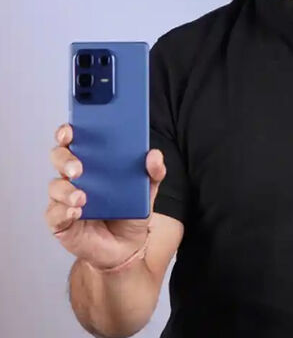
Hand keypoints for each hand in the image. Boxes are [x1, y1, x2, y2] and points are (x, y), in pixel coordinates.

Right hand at [45, 123, 165, 268]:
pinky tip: (76, 212)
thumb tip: (154, 154)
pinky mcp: (61, 222)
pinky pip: (54, 214)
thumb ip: (154, 172)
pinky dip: (63, 211)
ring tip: (82, 197)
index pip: (75, 141)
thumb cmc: (131, 212)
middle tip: (79, 168)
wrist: (127, 248)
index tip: (70, 130)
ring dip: (66, 190)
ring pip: (55, 186)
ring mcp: (65, 199)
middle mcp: (75, 177)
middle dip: (65, 159)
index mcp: (93, 162)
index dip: (68, 132)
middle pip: (59, 158)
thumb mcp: (148, 190)